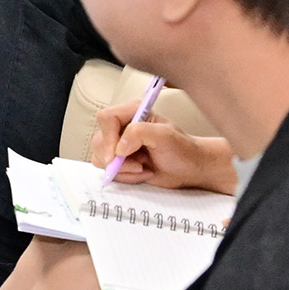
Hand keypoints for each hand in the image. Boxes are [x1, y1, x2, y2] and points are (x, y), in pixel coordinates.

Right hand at [90, 101, 237, 193]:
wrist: (189, 169)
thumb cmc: (182, 149)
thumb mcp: (165, 135)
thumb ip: (139, 133)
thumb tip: (118, 147)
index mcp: (132, 112)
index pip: (106, 118)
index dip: (108, 137)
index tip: (116, 154)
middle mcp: (122, 127)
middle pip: (99, 140)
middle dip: (117, 159)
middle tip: (139, 164)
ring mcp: (119, 145)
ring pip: (100, 158)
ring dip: (122, 169)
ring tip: (143, 168)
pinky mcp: (119, 162)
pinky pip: (108, 171)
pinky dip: (124, 176)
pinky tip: (142, 173)